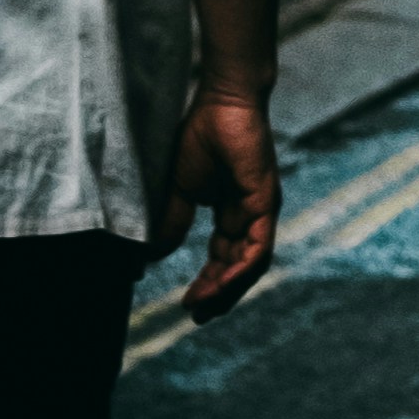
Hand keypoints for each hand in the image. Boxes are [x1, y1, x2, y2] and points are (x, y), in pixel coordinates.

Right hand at [160, 87, 280, 316]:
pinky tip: (221, 284)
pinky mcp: (266, 203)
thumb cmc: (203, 136)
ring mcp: (262, 210)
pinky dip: (240, 270)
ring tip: (204, 306)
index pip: (223, 259)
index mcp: (232, 212)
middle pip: (239, 268)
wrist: (222, 101)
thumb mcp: (179, 190)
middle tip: (197, 316)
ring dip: (228, 289)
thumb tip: (151, 258)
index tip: (187, 305)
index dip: (207, 284)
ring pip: (251, 265)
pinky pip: (258, 247)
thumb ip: (170, 223)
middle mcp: (251, 216)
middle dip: (218, 295)